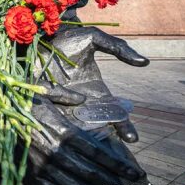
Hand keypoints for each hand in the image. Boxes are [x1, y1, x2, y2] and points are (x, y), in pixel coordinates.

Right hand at [27, 95, 145, 184]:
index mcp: (59, 130)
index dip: (117, 164)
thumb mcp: (42, 90)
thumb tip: (83, 99)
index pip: (95, 152)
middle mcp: (52, 151)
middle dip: (113, 184)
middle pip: (89, 173)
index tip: (134, 172)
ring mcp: (40, 166)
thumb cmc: (17, 100)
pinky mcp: (29, 175)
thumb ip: (65, 95)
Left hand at [40, 26, 148, 142]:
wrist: (39, 32)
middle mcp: (80, 102)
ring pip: (74, 124)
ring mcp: (61, 101)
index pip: (113, 114)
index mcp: (96, 92)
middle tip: (110, 152)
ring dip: (83, 134)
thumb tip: (145, 62)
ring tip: (94, 144)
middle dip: (104, 139)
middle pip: (95, 126)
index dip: (123, 127)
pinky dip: (65, 105)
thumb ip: (118, 48)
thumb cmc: (69, 38)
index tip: (132, 139)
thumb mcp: (95, 40)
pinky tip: (77, 100)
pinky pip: (54, 104)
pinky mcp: (41, 95)